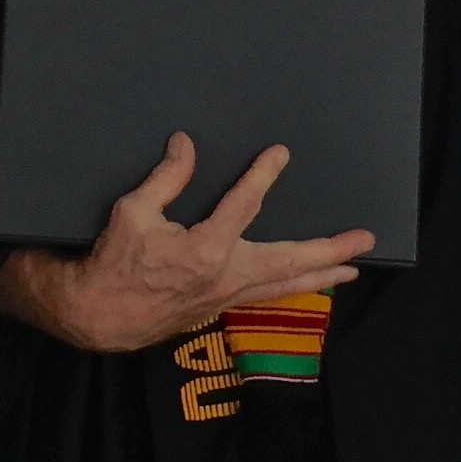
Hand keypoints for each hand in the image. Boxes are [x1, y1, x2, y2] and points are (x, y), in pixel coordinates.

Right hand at [0, 133, 372, 354]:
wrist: (97, 316)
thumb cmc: (112, 263)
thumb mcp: (132, 212)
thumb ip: (166, 178)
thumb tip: (186, 144)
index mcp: (205, 249)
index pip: (245, 204)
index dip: (264, 175)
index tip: (280, 153)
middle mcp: (225, 277)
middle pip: (290, 262)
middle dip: (329, 250)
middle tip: (363, 240)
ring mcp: (225, 297)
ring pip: (283, 286)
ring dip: (320, 275)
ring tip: (352, 268)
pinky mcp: (218, 308)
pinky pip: (264, 297)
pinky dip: (290, 289)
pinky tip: (305, 284)